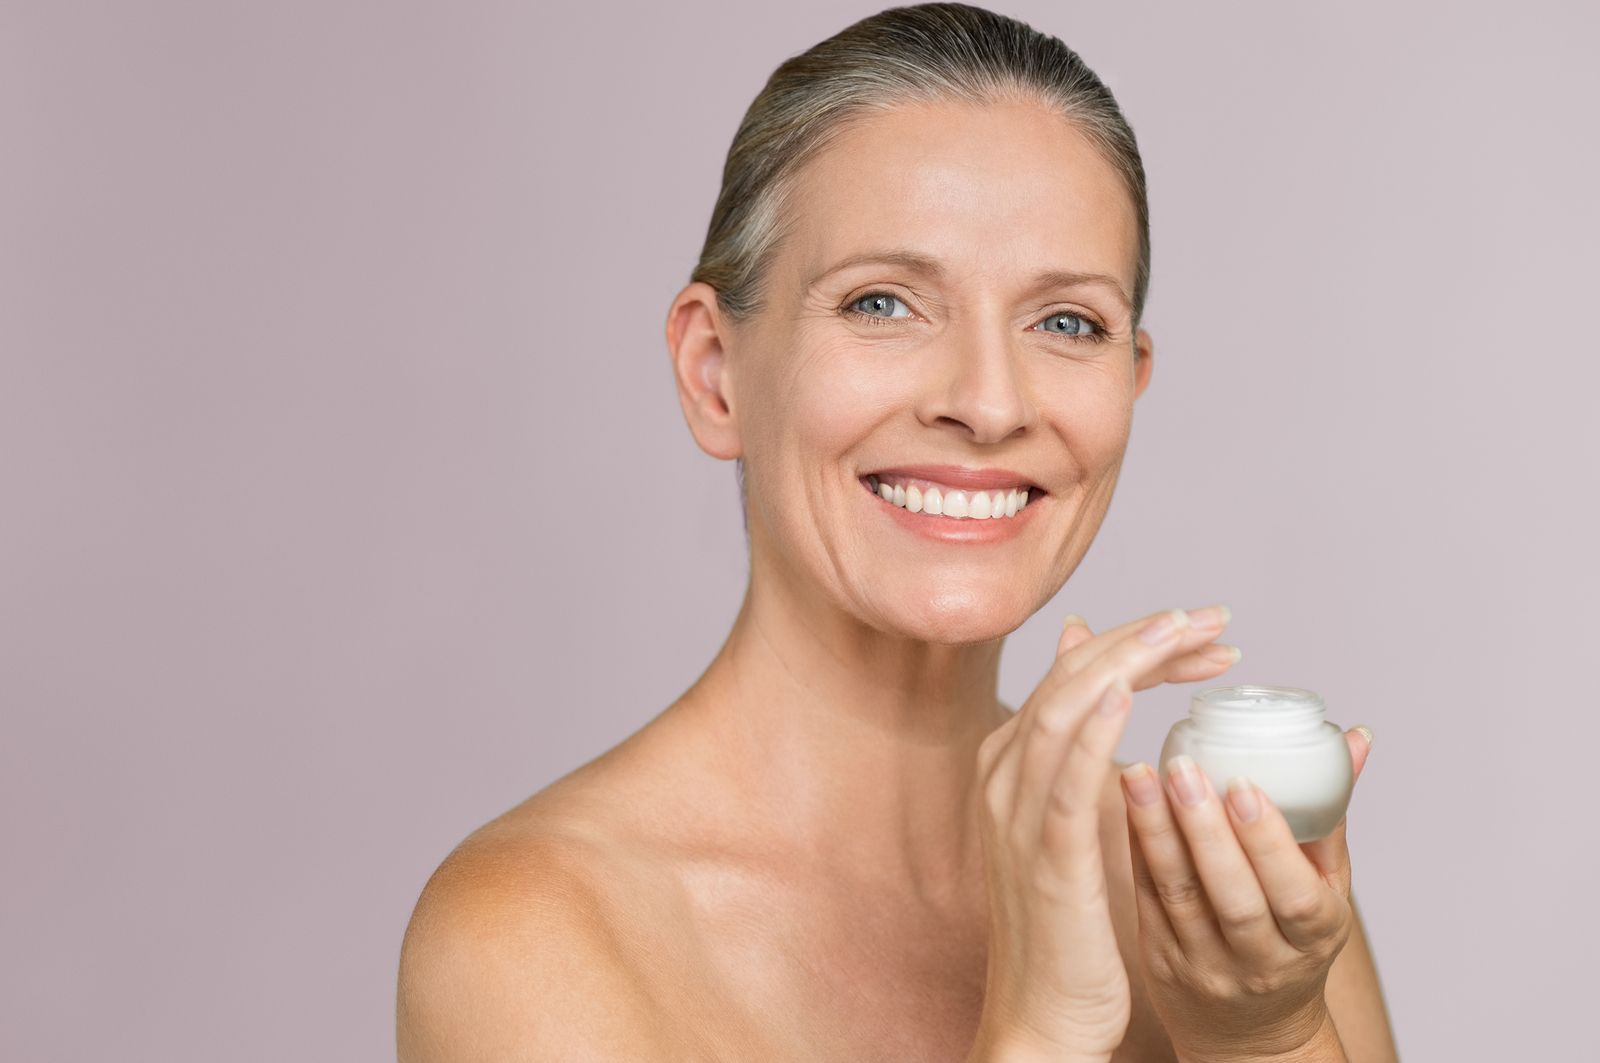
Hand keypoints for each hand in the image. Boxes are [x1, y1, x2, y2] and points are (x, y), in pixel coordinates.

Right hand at [967, 605, 1240, 1062]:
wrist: (1040, 1012)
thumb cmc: (1063, 923)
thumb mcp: (1067, 826)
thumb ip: (1077, 756)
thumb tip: (1099, 686)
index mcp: (1010, 764)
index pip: (1071, 674)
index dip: (1135, 641)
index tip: (1198, 631)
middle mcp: (1005, 776)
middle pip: (1068, 677)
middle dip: (1140, 637)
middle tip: (1209, 619)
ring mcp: (1018, 813)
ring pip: (1063, 709)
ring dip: (1125, 662)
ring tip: (1183, 632)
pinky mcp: (1045, 855)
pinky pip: (1066, 779)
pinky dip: (1093, 729)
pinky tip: (1129, 697)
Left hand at [1119, 719, 1374, 1062]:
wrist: (1252, 1033)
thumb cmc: (1293, 941)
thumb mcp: (1327, 889)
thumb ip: (1329, 814)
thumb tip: (1354, 737)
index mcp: (1312, 938)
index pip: (1292, 894)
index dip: (1267, 842)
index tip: (1242, 784)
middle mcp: (1260, 960)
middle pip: (1231, 896)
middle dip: (1204, 830)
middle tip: (1182, 767)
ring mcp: (1204, 965)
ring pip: (1178, 895)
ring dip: (1156, 831)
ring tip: (1140, 774)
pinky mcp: (1158, 961)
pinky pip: (1145, 899)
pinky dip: (1134, 849)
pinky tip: (1126, 803)